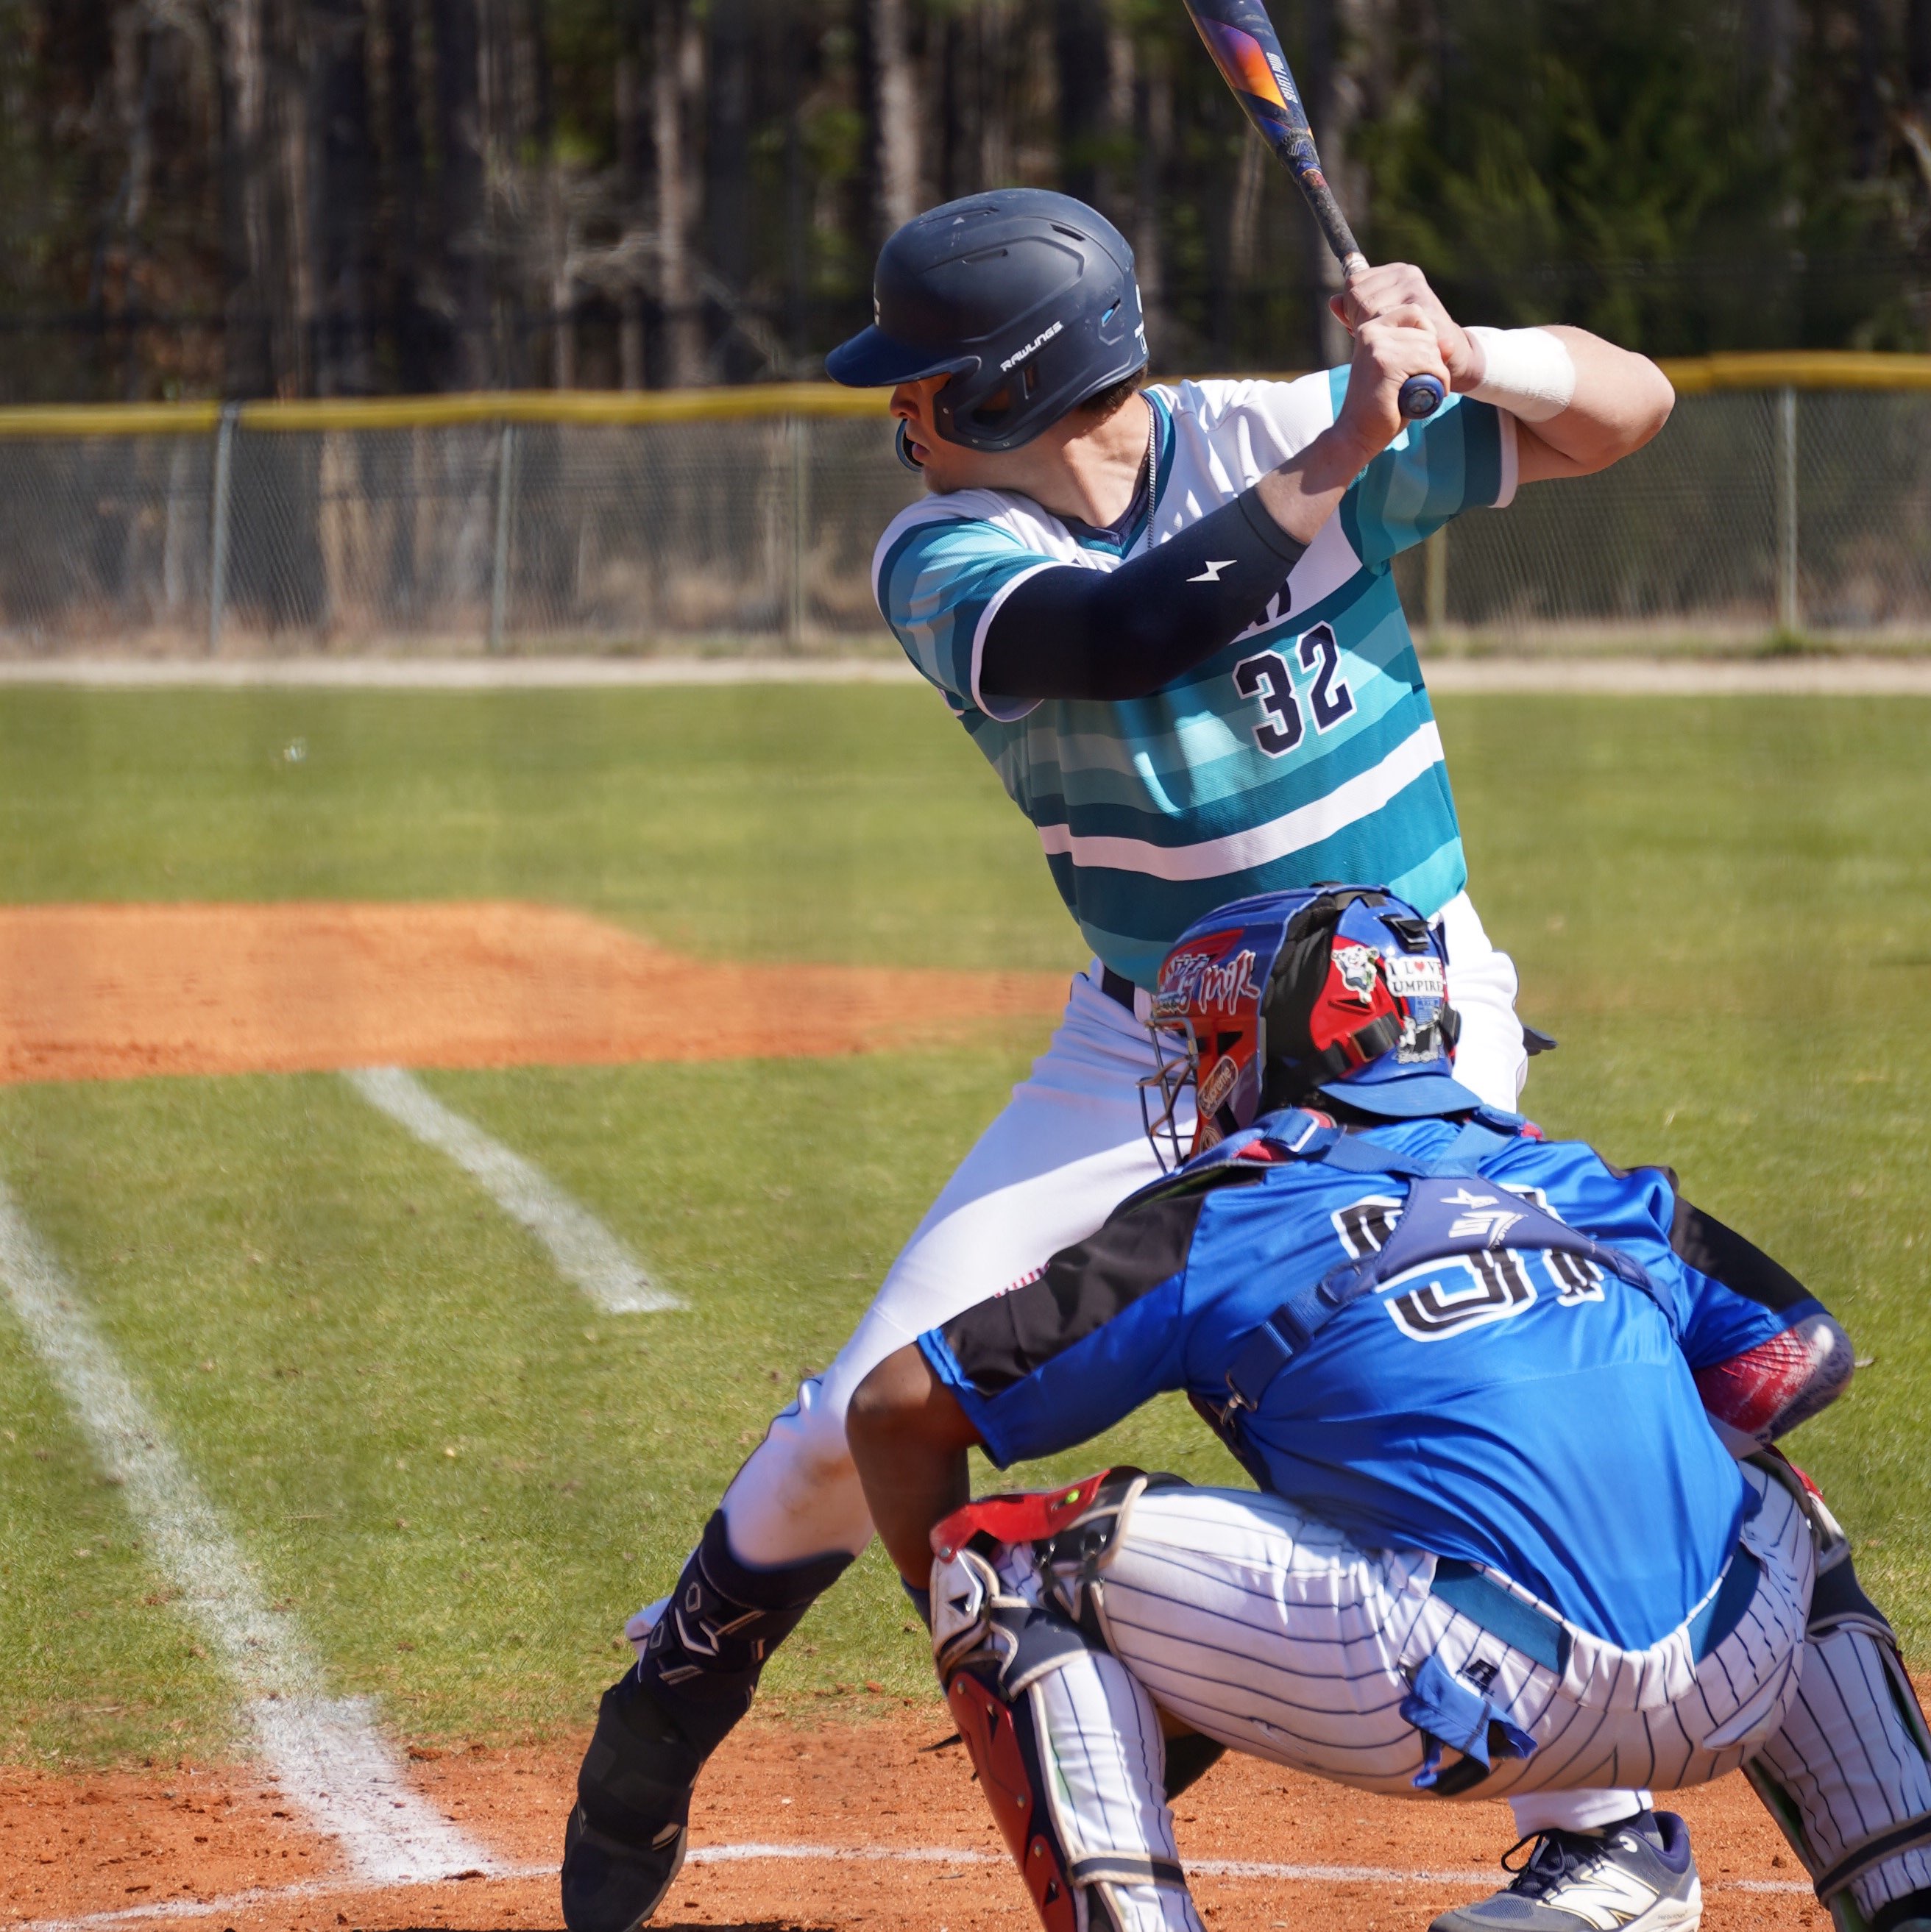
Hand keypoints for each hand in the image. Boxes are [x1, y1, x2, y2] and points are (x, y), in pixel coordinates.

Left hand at [1331, 263, 1482, 390]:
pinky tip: (1399, 352)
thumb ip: (1355, 312)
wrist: (1449, 358)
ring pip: (1370, 312)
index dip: (1352, 311)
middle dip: (1360, 324)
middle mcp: (1407, 275)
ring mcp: (1416, 290)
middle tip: (1380, 341)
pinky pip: (1386, 326)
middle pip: (1358, 298)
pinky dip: (1388, 343)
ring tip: (1392, 345)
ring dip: (1375, 335)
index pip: (1353, 284)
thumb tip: (1333, 302)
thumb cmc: (1410, 340)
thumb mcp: (1379, 324)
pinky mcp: (1424, 309)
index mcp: (1396, 273)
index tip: (1366, 328)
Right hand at [1332, 305, 1452, 458]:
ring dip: (1436, 373)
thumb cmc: (1380, 406)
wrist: (1356, 434)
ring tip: (1422, 391)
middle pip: (1426, 333)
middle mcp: (1371, 332)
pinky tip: (1424, 396)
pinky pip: (1429, 364)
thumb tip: (1450, 343)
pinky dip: (1436, 381)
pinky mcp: (1384, 365)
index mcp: (1371, 329)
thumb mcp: (1402, 372)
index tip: (1422, 363)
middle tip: (1423, 383)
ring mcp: (1377, 347)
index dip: (1428, 336)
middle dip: (1434, 360)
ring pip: (1430, 349)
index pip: (1414, 313)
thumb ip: (1422, 354)